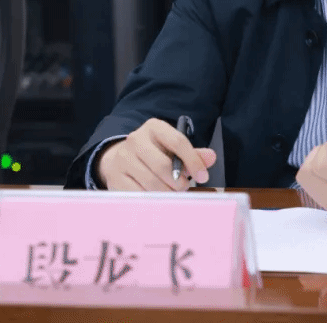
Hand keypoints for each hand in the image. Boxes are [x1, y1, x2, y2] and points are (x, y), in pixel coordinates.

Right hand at [97, 118, 216, 191]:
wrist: (121, 158)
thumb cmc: (155, 153)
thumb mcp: (173, 148)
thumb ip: (193, 154)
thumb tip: (211, 157)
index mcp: (154, 127)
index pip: (178, 141)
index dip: (193, 161)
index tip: (203, 177)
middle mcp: (136, 140)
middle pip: (163, 166)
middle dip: (179, 182)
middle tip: (184, 188)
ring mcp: (123, 158)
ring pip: (151, 183)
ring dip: (167, 192)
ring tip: (171, 193)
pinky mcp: (115, 177)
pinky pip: (138, 194)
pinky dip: (152, 199)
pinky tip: (156, 198)